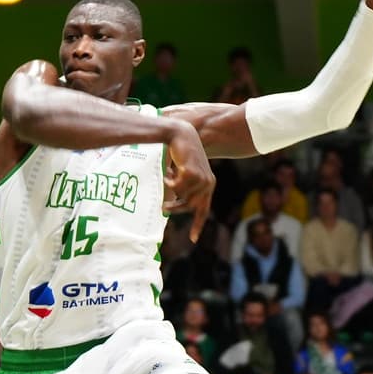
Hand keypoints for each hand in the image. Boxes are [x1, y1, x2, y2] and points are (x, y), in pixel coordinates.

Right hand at [162, 122, 214, 241]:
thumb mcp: (184, 173)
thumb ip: (183, 188)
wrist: (181, 134)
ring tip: (166, 175)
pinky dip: (168, 181)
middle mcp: (208, 184)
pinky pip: (176, 187)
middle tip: (163, 208)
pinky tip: (167, 171)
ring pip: (181, 196)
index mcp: (208, 185)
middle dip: (175, 208)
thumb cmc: (180, 153)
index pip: (204, 209)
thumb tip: (169, 204)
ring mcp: (202, 179)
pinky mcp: (192, 173)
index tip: (192, 239)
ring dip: (170, 188)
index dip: (198, 225)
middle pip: (190, 207)